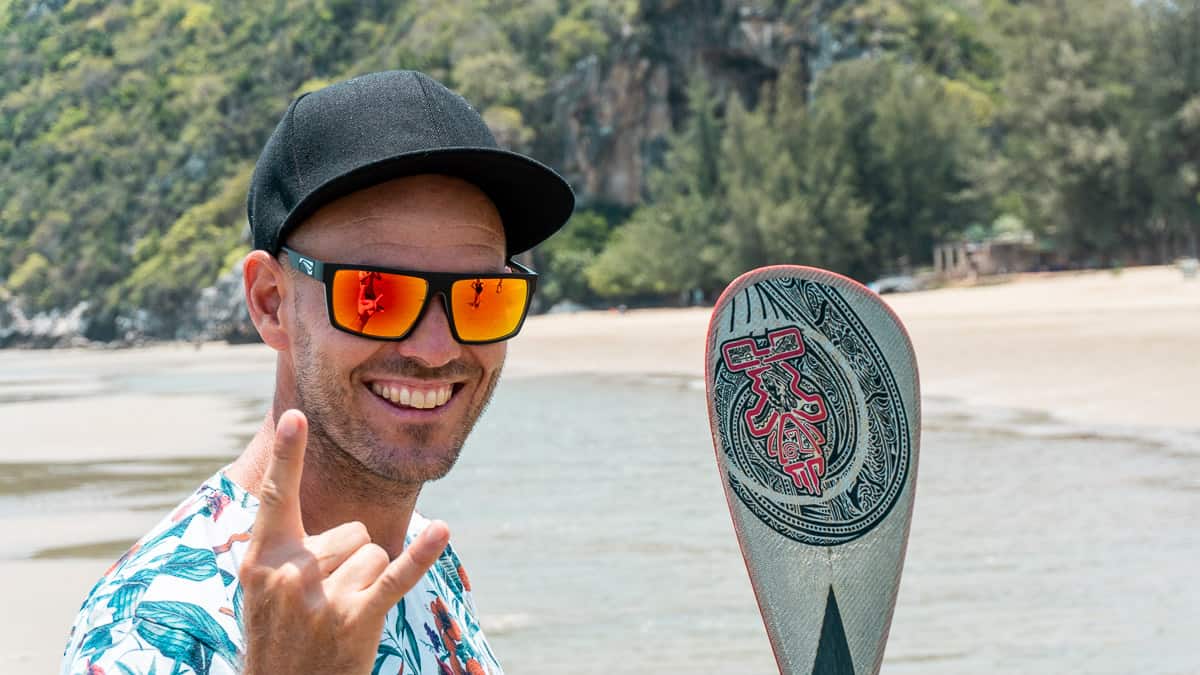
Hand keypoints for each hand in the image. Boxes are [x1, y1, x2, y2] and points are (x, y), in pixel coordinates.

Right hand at [239, 410, 448, 673]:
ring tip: (337, 616)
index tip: (298, 416)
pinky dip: (422, 555)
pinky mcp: (357, 620)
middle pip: (354, 531)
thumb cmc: (278, 633)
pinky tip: (442, 531)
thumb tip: (310, 496)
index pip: (277, 496)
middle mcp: (290, 574)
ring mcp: (324, 599)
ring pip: (375, 553)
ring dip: (366, 583)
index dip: (288, 455)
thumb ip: (284, 543)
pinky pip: (396, 576)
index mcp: (262, 559)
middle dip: (349, 562)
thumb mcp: (263, 586)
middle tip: (321, 604)